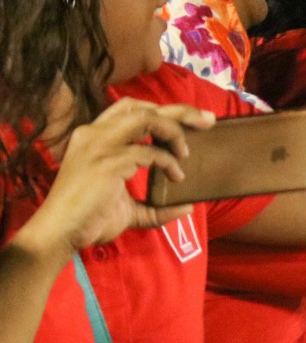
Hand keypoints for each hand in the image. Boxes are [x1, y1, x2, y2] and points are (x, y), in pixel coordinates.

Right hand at [21, 99, 213, 253]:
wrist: (60, 235)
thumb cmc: (89, 220)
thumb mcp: (128, 209)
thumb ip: (155, 207)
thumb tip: (188, 207)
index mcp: (94, 137)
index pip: (129, 108)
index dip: (160, 109)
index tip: (188, 119)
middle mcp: (94, 134)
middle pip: (142, 108)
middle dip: (179, 110)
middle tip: (208, 120)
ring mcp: (99, 145)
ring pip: (147, 118)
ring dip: (174, 129)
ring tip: (187, 150)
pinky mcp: (108, 161)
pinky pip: (149, 152)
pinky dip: (167, 161)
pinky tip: (176, 175)